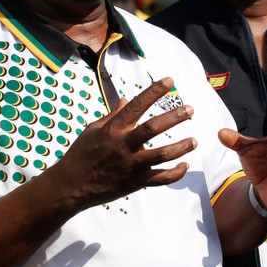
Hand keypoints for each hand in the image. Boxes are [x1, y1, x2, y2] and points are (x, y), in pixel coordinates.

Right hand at [47, 77, 195, 208]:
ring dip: (180, 147)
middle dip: (174, 118)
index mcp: (113, 130)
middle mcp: (123, 145)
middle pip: (153, 128)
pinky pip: (160, 179)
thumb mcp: (93, 130)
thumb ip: (113, 115)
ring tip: (194, 141)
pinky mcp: (135, 182)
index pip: (137, 106)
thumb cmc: (81, 154)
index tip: (169, 81)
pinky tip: (184, 165)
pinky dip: (175, 173)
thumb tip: (128, 99)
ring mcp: (130, 165)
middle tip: (189, 110)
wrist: (71, 185)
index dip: (154, 91)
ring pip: (161, 155)